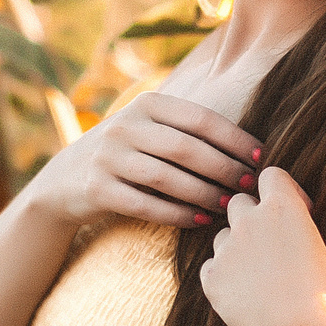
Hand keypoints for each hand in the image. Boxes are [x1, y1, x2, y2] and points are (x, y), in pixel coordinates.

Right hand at [24, 92, 261, 230]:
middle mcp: (125, 125)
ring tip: (229, 206)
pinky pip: (145, 204)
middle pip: (185, 147)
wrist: (63, 181)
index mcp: (146, 104)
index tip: (262, 157)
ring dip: (204, 194)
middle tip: (251, 187)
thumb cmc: (126, 156)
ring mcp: (108, 157)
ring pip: (166, 177)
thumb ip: (186, 130)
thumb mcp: (148, 130)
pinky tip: (199, 221)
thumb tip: (249, 148)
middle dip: (224, 168)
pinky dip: (176, 214)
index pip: (200, 118)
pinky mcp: (96, 188)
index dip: (234, 139)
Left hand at [200, 168, 325, 325]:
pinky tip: (243, 295)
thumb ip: (306, 241)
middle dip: (251, 216)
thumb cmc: (325, 298)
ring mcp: (227, 248)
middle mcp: (250, 220)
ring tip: (257, 277)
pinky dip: (224, 276)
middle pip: (239, 202)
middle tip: (268, 243)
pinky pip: (212, 267)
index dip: (281, 190)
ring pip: (223, 236)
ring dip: (236, 248)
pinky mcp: (211, 277)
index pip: (271, 175)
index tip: (293, 209)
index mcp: (284, 208)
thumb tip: (300, 245)